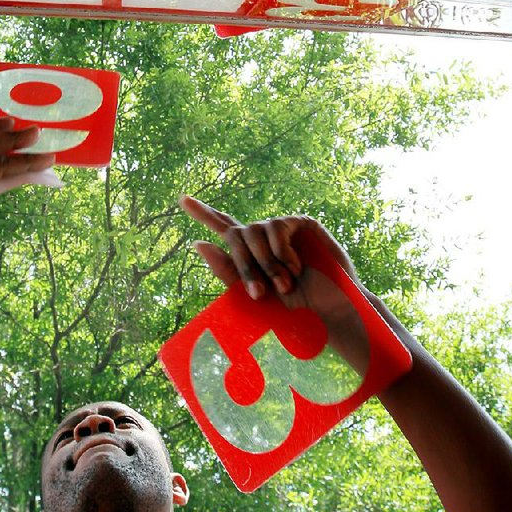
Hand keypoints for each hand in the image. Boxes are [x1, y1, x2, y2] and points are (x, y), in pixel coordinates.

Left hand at [180, 196, 359, 297]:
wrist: (329, 312)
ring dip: (266, 262)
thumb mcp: (254, 295)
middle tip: (259, 294)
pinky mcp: (302, 223)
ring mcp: (284, 229)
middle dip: (244, 264)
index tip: (182, 199)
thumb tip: (199, 243)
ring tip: (285, 285)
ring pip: (254, 231)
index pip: (224, 228)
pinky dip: (281, 251)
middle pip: (236, 233)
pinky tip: (296, 267)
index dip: (204, 213)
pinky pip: (277, 228)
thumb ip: (228, 271)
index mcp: (251, 255)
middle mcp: (265, 238)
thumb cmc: (293, 309)